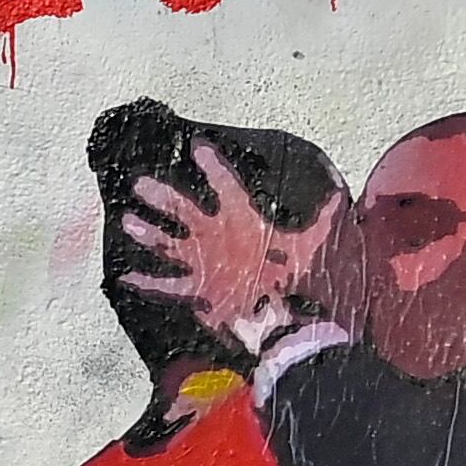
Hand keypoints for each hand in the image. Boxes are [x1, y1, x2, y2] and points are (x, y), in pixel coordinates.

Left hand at [117, 143, 316, 356]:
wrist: (291, 319)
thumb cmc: (307, 277)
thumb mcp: (324, 238)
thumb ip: (328, 214)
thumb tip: (340, 194)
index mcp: (245, 218)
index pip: (224, 181)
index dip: (210, 162)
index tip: (197, 145)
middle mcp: (215, 236)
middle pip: (181, 210)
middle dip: (161, 195)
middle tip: (140, 183)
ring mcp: (201, 265)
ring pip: (166, 244)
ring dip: (147, 233)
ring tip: (127, 221)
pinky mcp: (197, 293)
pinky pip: (165, 289)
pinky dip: (146, 284)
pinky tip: (125, 278)